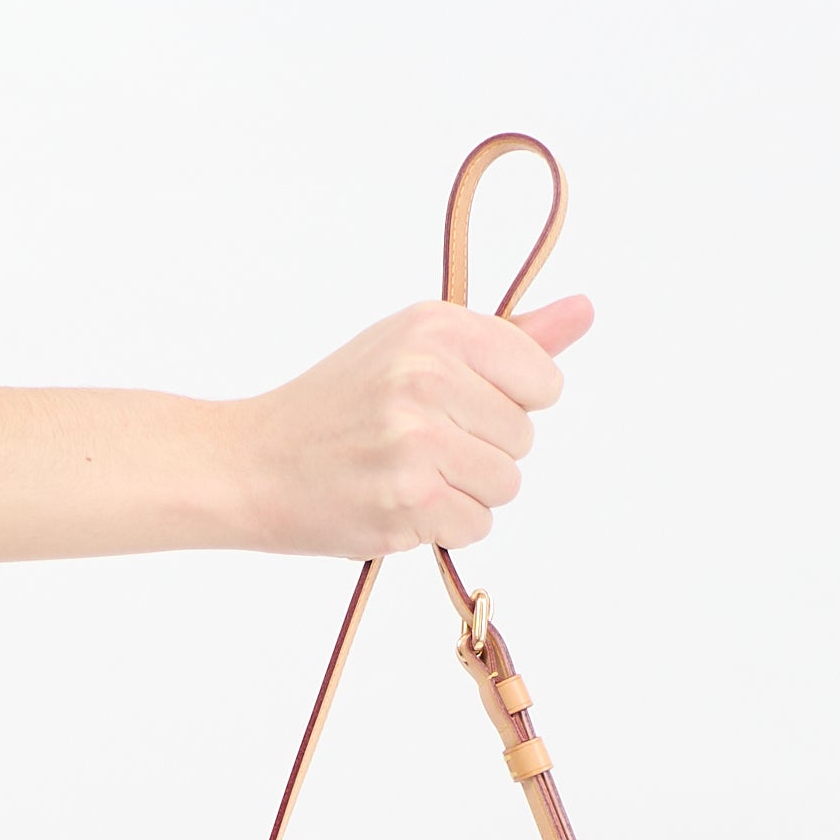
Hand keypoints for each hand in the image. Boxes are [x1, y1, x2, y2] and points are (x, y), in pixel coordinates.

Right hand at [229, 294, 593, 557]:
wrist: (253, 464)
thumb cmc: (338, 406)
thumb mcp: (414, 348)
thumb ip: (509, 338)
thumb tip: (586, 310)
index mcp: (436, 326)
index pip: (541, 381)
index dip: (505, 403)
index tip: (455, 405)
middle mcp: (428, 375)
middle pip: (524, 438)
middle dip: (481, 451)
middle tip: (416, 445)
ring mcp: (418, 439)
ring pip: (505, 485)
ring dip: (465, 494)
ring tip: (408, 475)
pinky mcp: (411, 500)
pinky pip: (477, 525)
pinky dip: (444, 528)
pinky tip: (398, 504)